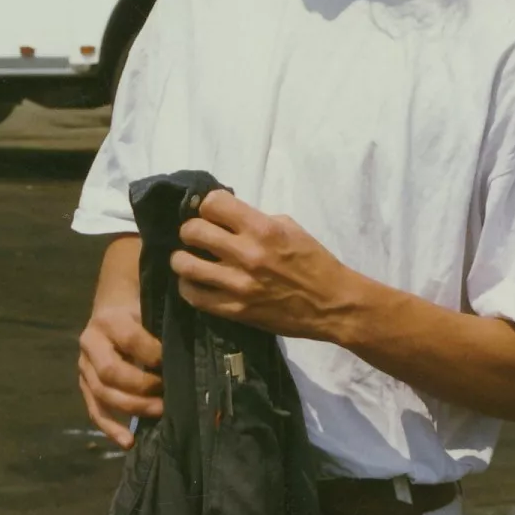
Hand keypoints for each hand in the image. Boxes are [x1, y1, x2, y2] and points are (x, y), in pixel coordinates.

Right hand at [78, 304, 163, 450]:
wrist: (113, 305)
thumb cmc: (140, 309)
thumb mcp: (150, 308)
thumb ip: (162, 327)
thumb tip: (188, 352)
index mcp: (109, 319)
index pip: (131, 339)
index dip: (154, 353)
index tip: (173, 362)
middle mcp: (90, 343)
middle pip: (111, 372)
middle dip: (142, 387)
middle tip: (167, 394)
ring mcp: (84, 366)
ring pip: (102, 394)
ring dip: (132, 408)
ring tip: (158, 413)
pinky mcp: (86, 385)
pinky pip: (95, 410)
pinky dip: (111, 428)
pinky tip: (128, 442)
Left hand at [171, 190, 353, 338]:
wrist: (331, 304)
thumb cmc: (314, 261)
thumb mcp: (290, 228)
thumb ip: (256, 220)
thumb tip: (226, 216)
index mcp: (263, 228)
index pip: (212, 204)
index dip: (208, 205)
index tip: (212, 213)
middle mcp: (246, 254)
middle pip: (192, 231)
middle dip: (191, 230)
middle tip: (197, 236)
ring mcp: (238, 284)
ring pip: (185, 265)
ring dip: (183, 259)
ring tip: (189, 259)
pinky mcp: (234, 310)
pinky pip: (194, 296)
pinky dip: (189, 287)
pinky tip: (196, 283)